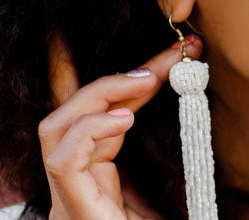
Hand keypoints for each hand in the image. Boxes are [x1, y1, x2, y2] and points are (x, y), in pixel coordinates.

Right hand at [39, 35, 199, 218]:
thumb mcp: (161, 187)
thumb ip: (162, 154)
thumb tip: (191, 105)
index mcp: (91, 173)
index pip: (86, 113)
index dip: (95, 73)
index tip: (119, 44)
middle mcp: (72, 177)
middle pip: (73, 111)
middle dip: (114, 76)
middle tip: (170, 56)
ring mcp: (66, 192)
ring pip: (57, 127)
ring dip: (99, 94)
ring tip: (145, 80)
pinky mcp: (71, 204)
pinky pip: (64, 160)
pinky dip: (90, 131)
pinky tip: (124, 119)